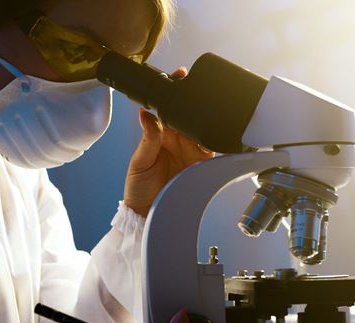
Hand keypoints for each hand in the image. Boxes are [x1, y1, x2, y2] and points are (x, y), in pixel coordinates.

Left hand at [123, 67, 214, 216]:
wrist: (147, 213)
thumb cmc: (138, 188)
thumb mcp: (139, 162)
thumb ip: (147, 139)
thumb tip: (146, 113)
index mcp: (159, 134)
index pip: (167, 108)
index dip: (174, 93)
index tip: (179, 77)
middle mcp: (176, 140)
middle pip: (188, 115)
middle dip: (194, 100)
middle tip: (197, 87)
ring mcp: (190, 150)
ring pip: (201, 128)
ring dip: (204, 118)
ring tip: (206, 108)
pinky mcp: (201, 163)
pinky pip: (212, 147)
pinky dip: (215, 139)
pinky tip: (215, 131)